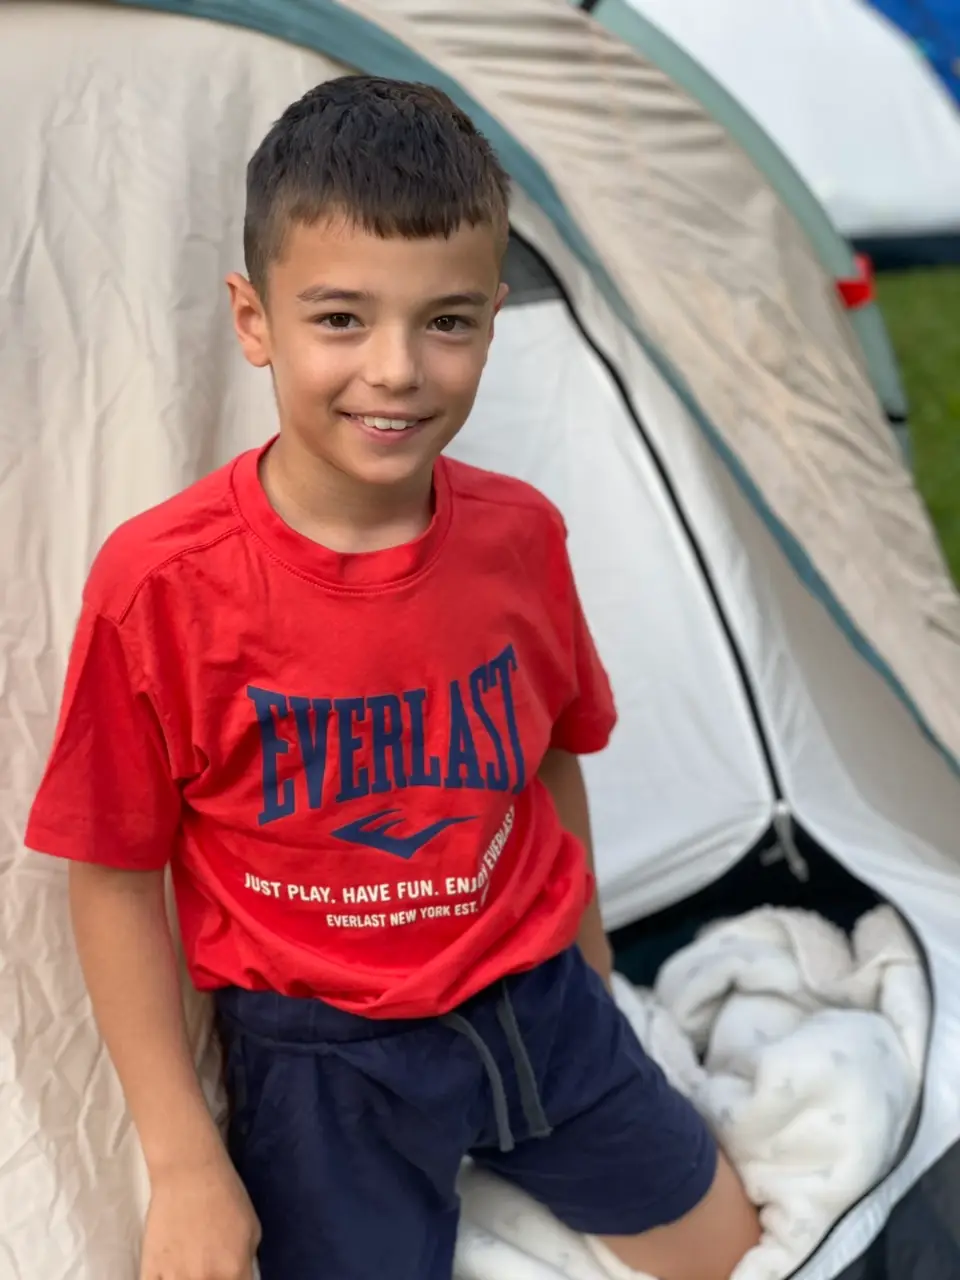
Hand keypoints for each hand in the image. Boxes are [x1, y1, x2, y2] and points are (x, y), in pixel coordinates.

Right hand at [140, 1149, 260, 1278]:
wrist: (188, 1173)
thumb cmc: (225, 1195)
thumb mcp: (252, 1229)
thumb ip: (245, 1262)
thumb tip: (238, 1277)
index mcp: (234, 1271)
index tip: (229, 1276)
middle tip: (207, 1268)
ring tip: (190, 1267)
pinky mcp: (149, 1273)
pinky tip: (169, 1274)